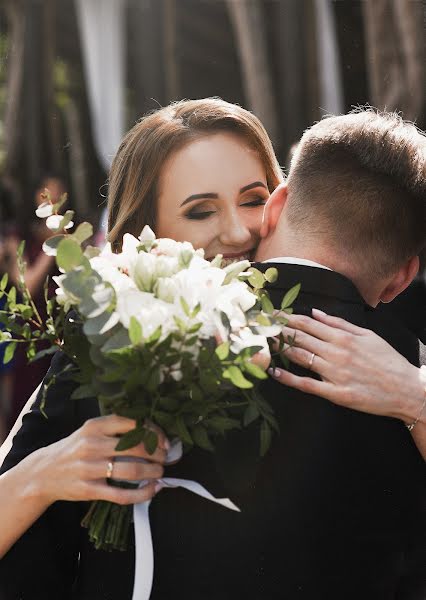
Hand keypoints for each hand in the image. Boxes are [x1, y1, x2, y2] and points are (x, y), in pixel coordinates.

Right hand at [27, 415, 168, 506]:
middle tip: (166, 458)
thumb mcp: (90, 432)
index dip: (154, 433)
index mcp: (94, 426)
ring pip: (132, 471)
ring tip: (160, 473)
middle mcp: (92, 445)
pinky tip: (152, 490)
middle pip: (136, 448)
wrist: (42, 473)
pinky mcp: (88, 490)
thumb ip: (115, 430)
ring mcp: (89, 468)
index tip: (165, 441)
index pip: (133, 424)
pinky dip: (142, 493)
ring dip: (153, 472)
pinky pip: (121, 494)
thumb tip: (152, 435)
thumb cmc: (74, 450)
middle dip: (157, 454)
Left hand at [269, 309, 424, 422]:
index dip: (286, 318)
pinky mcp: (336, 393)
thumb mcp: (368, 334)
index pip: (307, 323)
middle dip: (277, 330)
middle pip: (299, 337)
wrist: (406, 389)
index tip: (270, 314)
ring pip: (300, 357)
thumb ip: (340, 323)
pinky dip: (289, 378)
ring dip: (280, 348)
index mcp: (343, 337)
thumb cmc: (388, 361)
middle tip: (258, 325)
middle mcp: (336, 352)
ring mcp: (335, 373)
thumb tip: (316, 312)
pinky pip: (308, 384)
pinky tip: (275, 372)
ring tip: (262, 342)